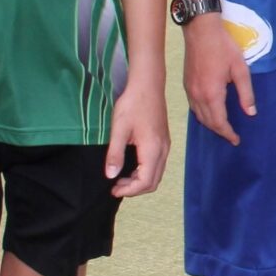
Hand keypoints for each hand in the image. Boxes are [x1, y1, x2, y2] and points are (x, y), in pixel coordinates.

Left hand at [105, 78, 170, 197]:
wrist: (148, 84)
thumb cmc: (132, 104)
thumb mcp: (118, 129)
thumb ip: (115, 154)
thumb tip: (110, 176)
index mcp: (152, 149)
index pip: (145, 182)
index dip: (129, 190)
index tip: (113, 189)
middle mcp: (163, 150)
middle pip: (154, 181)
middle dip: (135, 189)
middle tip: (116, 186)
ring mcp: (165, 145)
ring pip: (157, 173)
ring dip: (140, 181)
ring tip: (121, 177)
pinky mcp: (163, 140)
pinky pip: (157, 164)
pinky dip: (145, 172)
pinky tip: (131, 166)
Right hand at [183, 16, 254, 144]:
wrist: (201, 30)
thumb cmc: (223, 47)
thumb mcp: (240, 69)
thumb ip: (246, 93)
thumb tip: (251, 113)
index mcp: (212, 93)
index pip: (219, 122)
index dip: (228, 133)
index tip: (236, 140)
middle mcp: (198, 95)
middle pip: (207, 122)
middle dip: (220, 132)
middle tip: (231, 136)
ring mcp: (189, 90)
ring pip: (198, 116)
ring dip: (210, 124)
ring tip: (222, 127)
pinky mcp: (186, 84)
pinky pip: (193, 107)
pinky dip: (202, 115)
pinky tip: (210, 112)